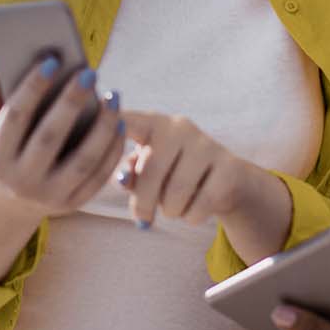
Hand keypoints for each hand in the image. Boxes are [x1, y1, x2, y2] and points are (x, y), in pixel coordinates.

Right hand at [0, 56, 125, 221]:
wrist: (2, 212)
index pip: (15, 117)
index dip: (33, 87)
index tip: (52, 61)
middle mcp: (20, 181)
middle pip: (50, 136)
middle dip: (71, 102)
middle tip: (89, 73)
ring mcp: (49, 196)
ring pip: (82, 159)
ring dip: (102, 127)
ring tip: (113, 96)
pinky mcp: (72, 204)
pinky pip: (97, 176)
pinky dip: (112, 150)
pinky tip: (119, 124)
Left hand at [115, 110, 268, 229]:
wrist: (228, 181)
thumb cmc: (174, 175)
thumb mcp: (147, 172)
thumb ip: (128, 174)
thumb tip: (123, 178)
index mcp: (154, 124)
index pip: (129, 121)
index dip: (112, 121)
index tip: (101, 110)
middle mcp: (180, 128)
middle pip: (152, 171)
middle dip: (143, 204)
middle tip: (143, 219)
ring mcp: (207, 145)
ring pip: (176, 194)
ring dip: (170, 211)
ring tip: (175, 205)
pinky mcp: (229, 169)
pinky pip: (199, 206)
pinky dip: (191, 217)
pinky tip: (195, 207)